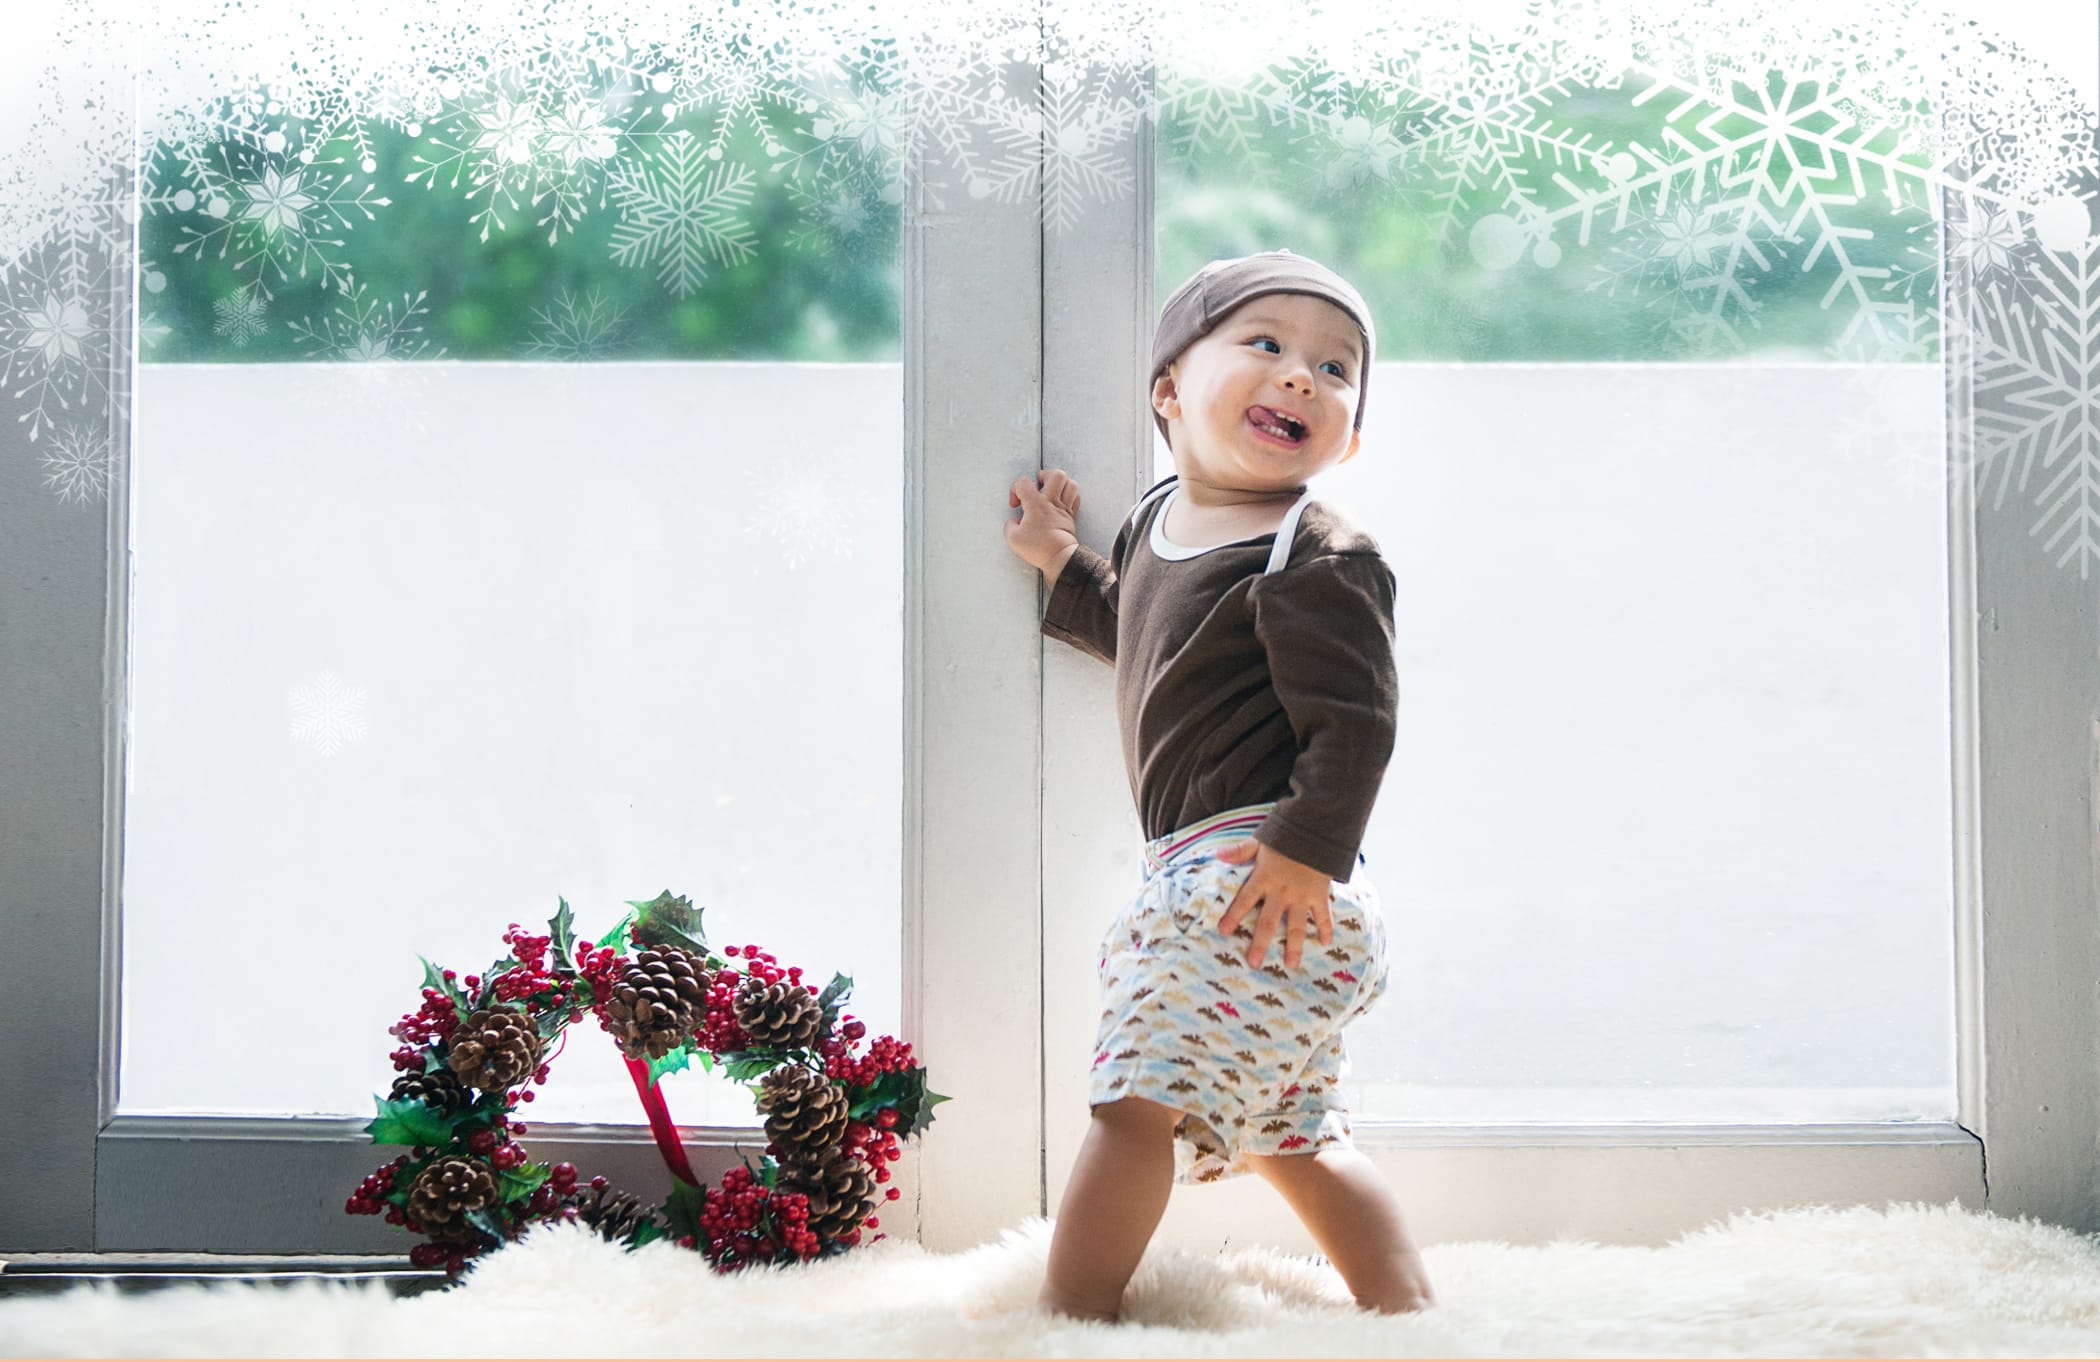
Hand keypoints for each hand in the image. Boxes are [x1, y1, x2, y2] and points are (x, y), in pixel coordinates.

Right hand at [1005, 469, 1080, 574]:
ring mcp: (1064, 508)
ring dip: (1060, 484)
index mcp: (1035, 504)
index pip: (1023, 482)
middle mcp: (1051, 502)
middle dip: (1044, 475)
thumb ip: (1009, 526)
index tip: (1016, 504)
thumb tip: (1014, 522)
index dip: (1015, 489)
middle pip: (1056, 474)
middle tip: (1038, 486)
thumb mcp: (1013, 539)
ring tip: (1051, 491)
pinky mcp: (1071, 516)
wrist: (1059, 558)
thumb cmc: (1038, 548)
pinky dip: (1069, 495)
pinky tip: (1060, 501)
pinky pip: (1075, 497)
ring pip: (1070, 483)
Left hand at [1214, 839, 1333, 969]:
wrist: (1317, 831)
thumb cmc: (1286, 837)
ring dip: (1293, 946)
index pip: (1244, 900)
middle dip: (1260, 944)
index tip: (1223, 931)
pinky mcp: (1319, 895)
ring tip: (1290, 965)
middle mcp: (1281, 892)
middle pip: (1269, 922)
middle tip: (1254, 963)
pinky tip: (1326, 944)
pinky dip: (1326, 929)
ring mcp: (1301, 896)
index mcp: (1264, 879)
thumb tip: (1217, 854)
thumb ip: (1240, 851)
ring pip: (1296, 926)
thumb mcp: (1260, 841)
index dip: (1233, 916)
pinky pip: (1323, 916)